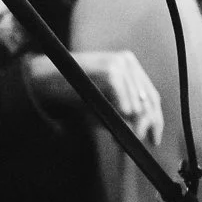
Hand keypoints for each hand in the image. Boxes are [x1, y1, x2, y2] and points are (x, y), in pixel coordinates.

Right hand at [28, 51, 163, 143]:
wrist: (45, 78)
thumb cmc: (74, 91)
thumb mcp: (101, 103)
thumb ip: (121, 115)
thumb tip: (140, 133)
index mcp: (128, 65)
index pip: (151, 95)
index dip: (156, 119)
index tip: (154, 140)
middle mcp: (126, 61)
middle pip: (148, 99)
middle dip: (147, 124)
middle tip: (142, 141)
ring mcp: (118, 64)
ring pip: (137, 103)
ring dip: (132, 123)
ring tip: (123, 135)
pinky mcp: (109, 71)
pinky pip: (124, 101)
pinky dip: (122, 113)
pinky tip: (118, 121)